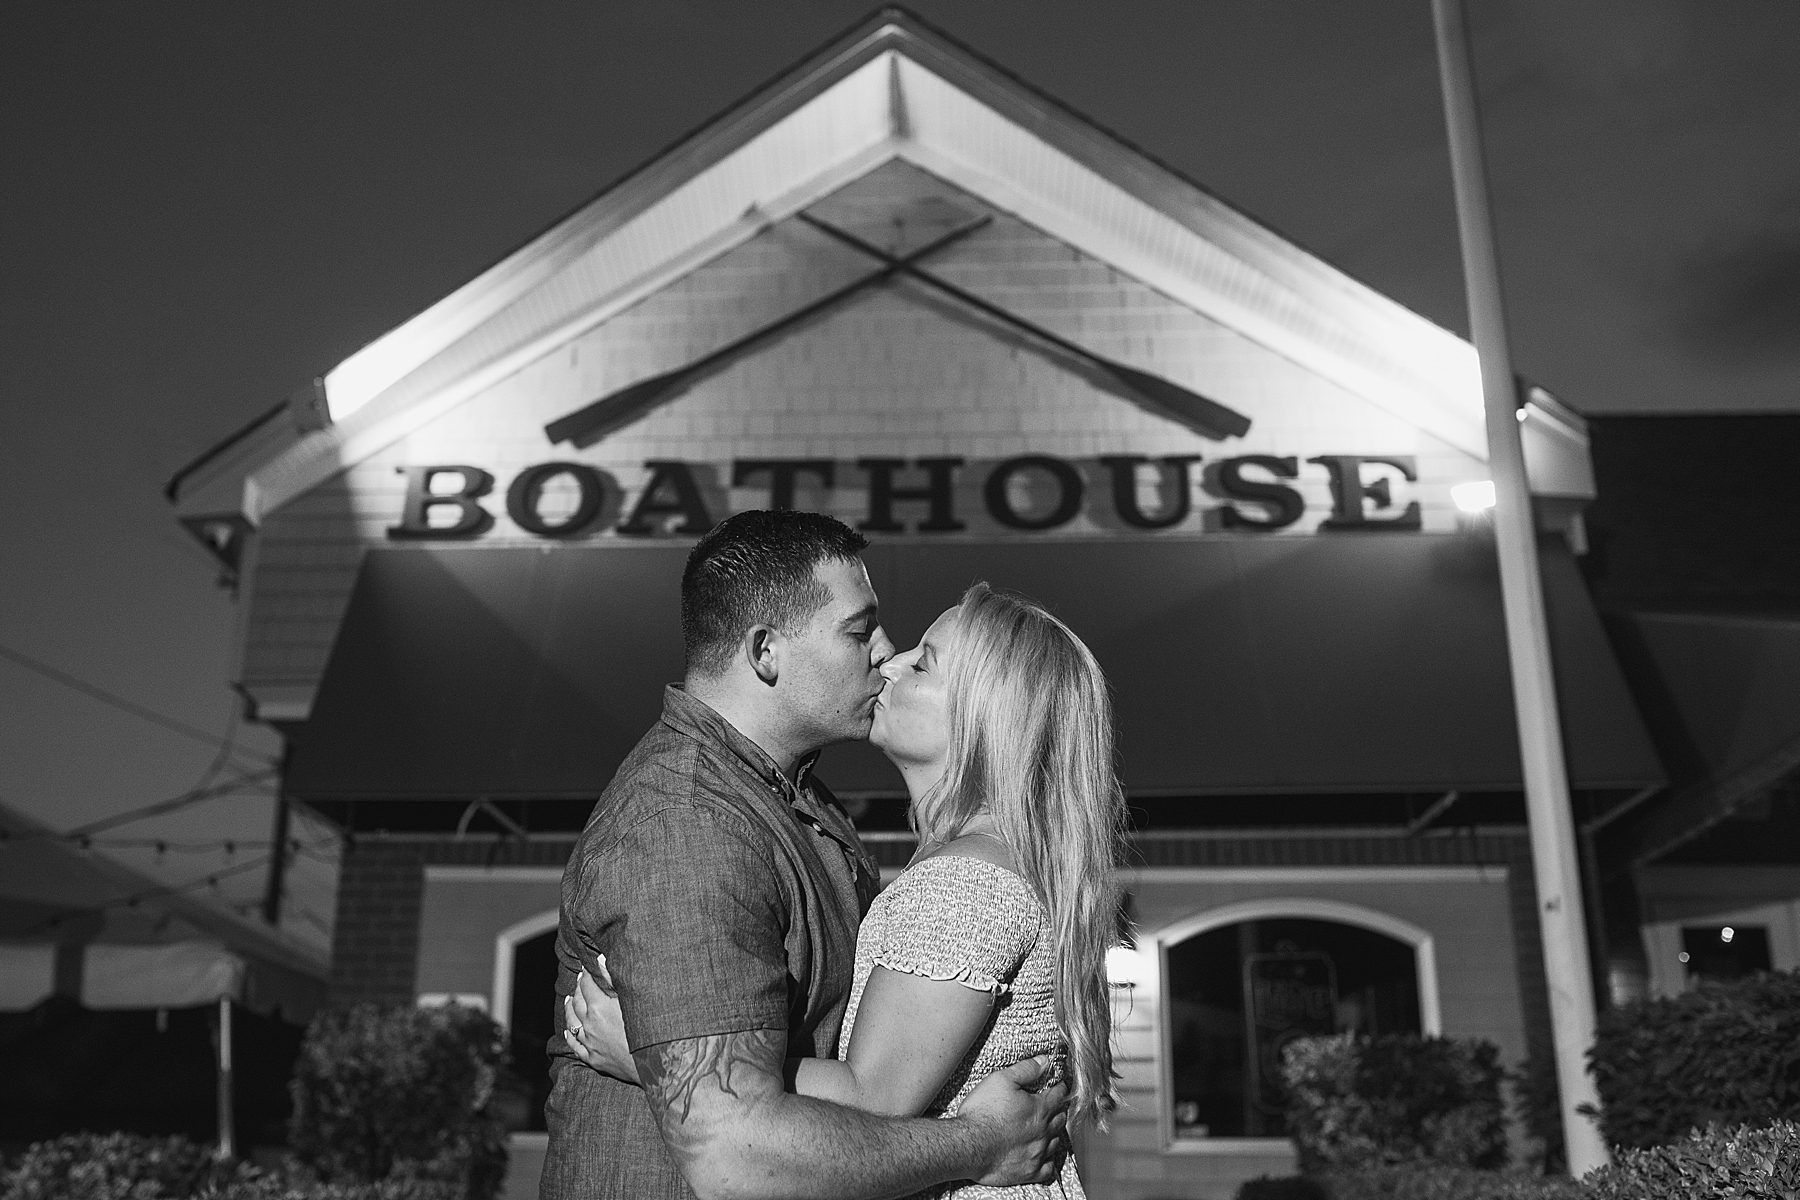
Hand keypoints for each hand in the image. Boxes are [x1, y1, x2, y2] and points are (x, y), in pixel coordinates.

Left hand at [563, 960, 639, 1084]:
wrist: (655, 1062)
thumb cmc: (648, 1028)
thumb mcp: (633, 998)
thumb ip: (613, 978)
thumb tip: (599, 960)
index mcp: (599, 1007)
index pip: (587, 985)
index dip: (587, 974)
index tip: (587, 967)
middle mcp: (590, 1025)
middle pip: (578, 1002)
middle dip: (579, 988)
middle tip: (581, 980)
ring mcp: (590, 1043)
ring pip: (572, 1023)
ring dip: (570, 1009)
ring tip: (569, 999)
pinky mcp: (594, 1059)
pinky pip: (576, 1046)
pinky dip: (570, 1036)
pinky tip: (568, 1031)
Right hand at [956, 1055, 1069, 1186]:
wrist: (969, 1145)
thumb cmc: (983, 1112)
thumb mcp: (1001, 1080)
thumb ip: (1026, 1069)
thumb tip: (1044, 1061)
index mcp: (1039, 1109)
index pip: (1059, 1095)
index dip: (1060, 1088)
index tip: (1060, 1085)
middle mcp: (1043, 1132)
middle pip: (1060, 1119)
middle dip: (1059, 1110)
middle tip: (1055, 1105)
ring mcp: (1038, 1153)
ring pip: (1056, 1142)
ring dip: (1054, 1133)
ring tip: (1049, 1128)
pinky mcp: (1029, 1171)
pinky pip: (1047, 1169)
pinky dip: (1048, 1162)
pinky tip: (1044, 1157)